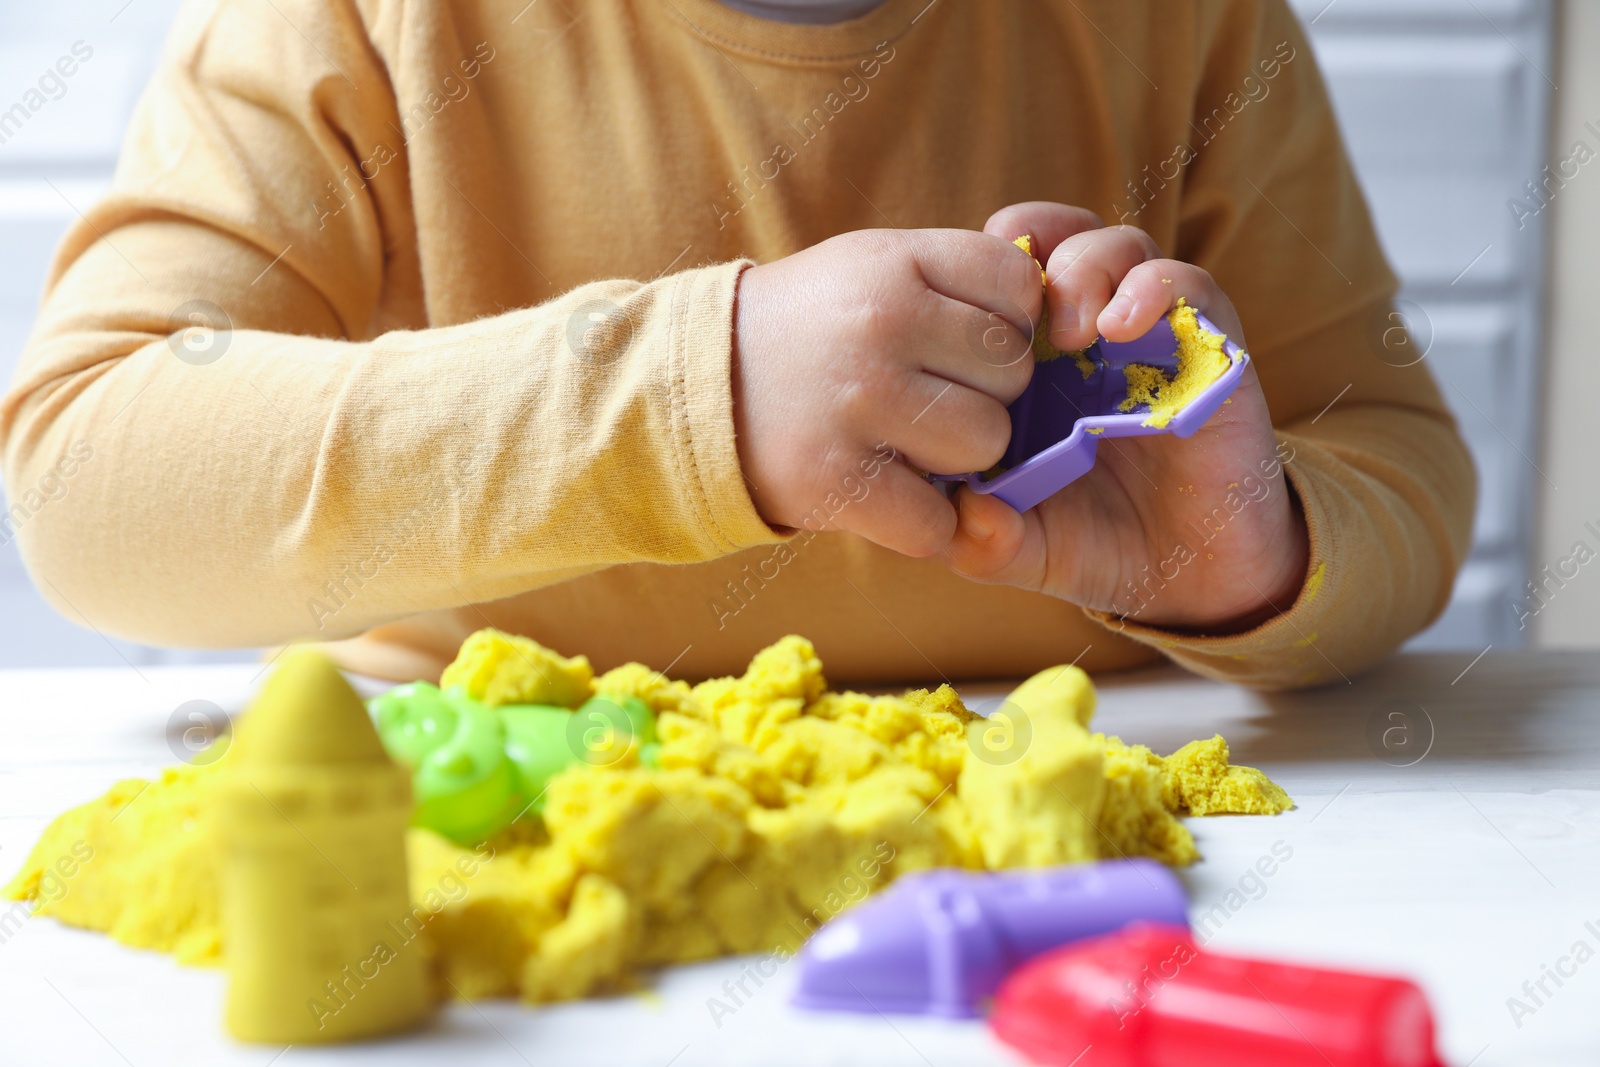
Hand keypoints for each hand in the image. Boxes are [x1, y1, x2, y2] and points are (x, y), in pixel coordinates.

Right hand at [732, 228, 1043, 557]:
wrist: (691, 389)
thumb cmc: (805, 328)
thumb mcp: (869, 266)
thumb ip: (954, 276)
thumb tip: (1050, 304)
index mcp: (895, 263)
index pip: (1016, 284)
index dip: (1007, 322)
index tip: (966, 341)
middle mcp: (882, 324)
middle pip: (1012, 372)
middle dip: (985, 394)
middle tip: (928, 399)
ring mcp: (860, 402)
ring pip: (986, 444)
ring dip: (960, 460)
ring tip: (908, 444)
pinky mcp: (837, 478)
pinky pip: (936, 519)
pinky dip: (925, 521)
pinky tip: (890, 496)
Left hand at [941, 203, 1309, 632]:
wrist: (1194, 577)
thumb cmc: (1098, 545)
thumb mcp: (1022, 550)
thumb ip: (982, 542)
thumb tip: (965, 513)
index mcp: (1027, 363)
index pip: (988, 276)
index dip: (966, 278)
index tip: (950, 326)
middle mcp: (1086, 335)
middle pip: (1048, 237)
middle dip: (1024, 252)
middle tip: (1014, 317)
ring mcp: (1150, 334)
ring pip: (1116, 245)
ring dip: (1085, 268)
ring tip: (1072, 329)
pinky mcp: (1211, 346)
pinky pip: (1188, 284)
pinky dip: (1152, 288)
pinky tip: (1124, 329)